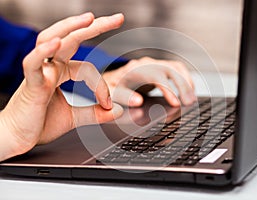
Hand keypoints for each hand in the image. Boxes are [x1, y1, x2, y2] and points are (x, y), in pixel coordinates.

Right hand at [0, 13, 123, 160]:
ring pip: (52, 39)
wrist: (17, 139)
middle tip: (118, 18)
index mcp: (60, 72)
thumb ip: (95, 113)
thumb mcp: (74, 117)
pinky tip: (57, 42)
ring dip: (71, 28)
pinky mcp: (30, 84)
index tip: (109, 105)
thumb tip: (118, 110)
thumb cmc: (39, 124)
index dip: (102, 86)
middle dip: (95, 27)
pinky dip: (43, 51)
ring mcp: (40, 72)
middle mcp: (50, 67)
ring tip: (91, 19)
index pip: (87, 68)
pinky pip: (33, 63)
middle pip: (71, 38)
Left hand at [103, 57, 195, 106]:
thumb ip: (124, 97)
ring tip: (191, 99)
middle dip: (182, 86)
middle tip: (189, 103)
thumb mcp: (113, 93)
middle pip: (170, 70)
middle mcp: (147, 63)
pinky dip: (186, 78)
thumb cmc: (113, 86)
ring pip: (177, 67)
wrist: (113, 76)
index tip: (176, 103)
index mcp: (134, 69)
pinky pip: (178, 68)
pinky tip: (190, 91)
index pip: (155, 76)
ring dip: (187, 82)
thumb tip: (138, 102)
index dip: (167, 89)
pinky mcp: (161, 67)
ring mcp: (155, 64)